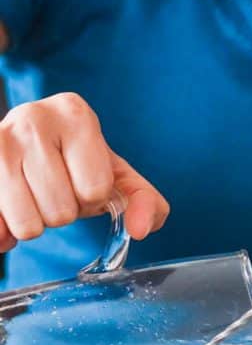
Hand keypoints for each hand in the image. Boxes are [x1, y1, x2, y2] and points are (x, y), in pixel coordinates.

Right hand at [0, 92, 169, 253]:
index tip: (81, 178)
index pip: (96, 189)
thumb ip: (144, 201)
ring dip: (35, 221)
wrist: (23, 144)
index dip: (93, 196)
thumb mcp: (115, 174)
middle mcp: (32, 118)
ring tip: (33, 195)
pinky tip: (9, 206)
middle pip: (62, 211)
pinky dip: (6, 230)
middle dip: (63, 211)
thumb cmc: (72, 160)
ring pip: (29, 225)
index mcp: (75, 113)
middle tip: (54, 188)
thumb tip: (139, 230)